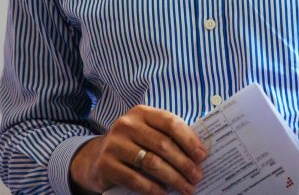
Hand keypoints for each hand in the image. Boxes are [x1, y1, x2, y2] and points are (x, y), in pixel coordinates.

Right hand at [69, 105, 206, 194]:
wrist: (97, 158)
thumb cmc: (133, 145)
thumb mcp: (147, 134)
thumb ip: (168, 138)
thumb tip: (198, 155)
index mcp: (142, 113)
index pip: (170, 122)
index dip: (188, 139)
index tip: (202, 156)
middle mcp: (126, 124)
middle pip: (162, 145)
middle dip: (184, 163)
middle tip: (197, 177)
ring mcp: (114, 144)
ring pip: (151, 162)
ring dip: (173, 178)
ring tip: (186, 188)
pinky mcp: (106, 164)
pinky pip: (135, 179)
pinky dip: (152, 188)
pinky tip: (164, 194)